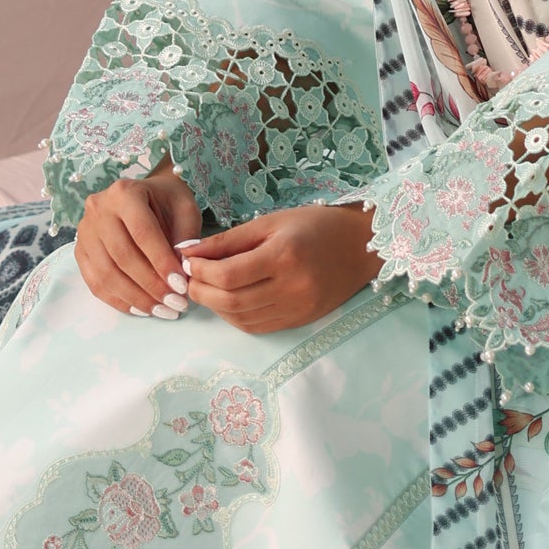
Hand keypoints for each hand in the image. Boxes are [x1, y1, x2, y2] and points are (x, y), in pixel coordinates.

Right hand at [75, 168, 202, 316]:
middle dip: (151, 285)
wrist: (146, 196)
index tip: (182, 286)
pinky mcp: (80, 251)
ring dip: (136, 298)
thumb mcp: (185, 210)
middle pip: (122, 256)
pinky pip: (95, 282)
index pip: (142, 233)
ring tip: (162, 310)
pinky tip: (141, 309)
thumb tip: (182, 270)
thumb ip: (186, 238)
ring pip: (106, 273)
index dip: (162, 262)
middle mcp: (98, 209)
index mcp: (124, 192)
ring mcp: (85, 231)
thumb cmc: (168, 202)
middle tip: (175, 304)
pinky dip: (119, 300)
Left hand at [181, 203, 378, 334]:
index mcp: (284, 256)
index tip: (188, 261)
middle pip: (231, 301)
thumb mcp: (270, 222)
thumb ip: (227, 240)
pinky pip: (258, 326)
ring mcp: (298, 308)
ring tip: (207, 287)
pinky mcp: (301, 320)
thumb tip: (187, 251)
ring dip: (216, 306)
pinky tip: (230, 300)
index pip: (228, 274)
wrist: (362, 246)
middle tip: (190, 277)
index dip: (200, 271)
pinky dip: (236, 316)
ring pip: (241, 319)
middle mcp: (292, 287)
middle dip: (202, 291)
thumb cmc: (315, 225)